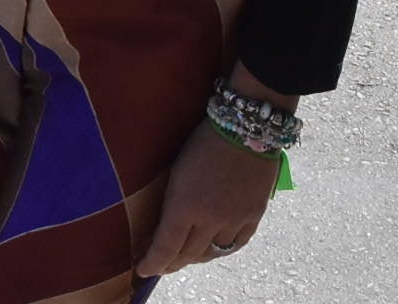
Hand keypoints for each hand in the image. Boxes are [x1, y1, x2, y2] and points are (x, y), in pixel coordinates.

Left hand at [135, 123, 277, 277]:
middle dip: (171, 262)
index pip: (165, 248)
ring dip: (196, 256)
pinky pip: (236, 244)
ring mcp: (234, 220)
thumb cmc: (203, 140)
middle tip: (161, 263)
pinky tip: (214, 248)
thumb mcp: (177, 170)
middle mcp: (209, 220)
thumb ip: (172, 201)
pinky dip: (222, 250)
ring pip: (212, 253)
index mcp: (184, 206)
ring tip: (186, 255)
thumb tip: (164, 222)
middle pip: (187, 255)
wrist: (245, 126)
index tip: (143, 270)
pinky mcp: (253, 215)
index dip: (153, 263)